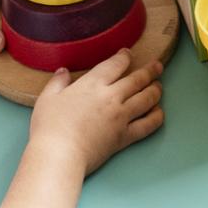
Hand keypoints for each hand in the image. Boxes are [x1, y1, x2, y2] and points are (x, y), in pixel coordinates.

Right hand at [29, 49, 164, 174]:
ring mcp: (121, 117)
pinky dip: (156, 117)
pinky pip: (147, 125)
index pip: (116, 64)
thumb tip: (63, 71)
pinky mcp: (125, 137)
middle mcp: (112, 97)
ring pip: (147, 99)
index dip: (125, 56)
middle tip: (158, 66)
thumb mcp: (47, 98)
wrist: (60, 154)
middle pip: (138, 79)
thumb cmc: (50, 126)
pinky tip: (159, 113)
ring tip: (159, 86)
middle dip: (150, 71)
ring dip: (156, 90)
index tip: (128, 53)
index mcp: (93, 84)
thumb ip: (57, 82)